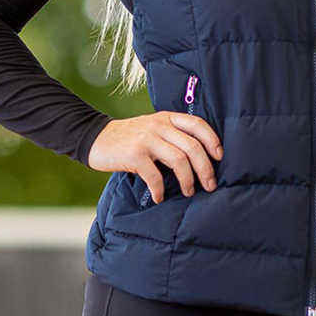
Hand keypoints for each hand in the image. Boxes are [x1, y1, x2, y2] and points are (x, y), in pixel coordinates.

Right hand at [87, 111, 223, 202]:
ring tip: (189, 192)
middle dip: (205, 168)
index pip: (198, 124)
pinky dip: (160, 190)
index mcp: (167, 118)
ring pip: (179, 160)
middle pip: (193, 146)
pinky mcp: (134, 154)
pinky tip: (159, 197)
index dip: (212, 140)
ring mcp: (147, 138)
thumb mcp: (154, 128)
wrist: (96, 138)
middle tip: (210, 185)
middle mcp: (159, 125)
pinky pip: (155, 175)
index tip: (219, 157)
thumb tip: (201, 157)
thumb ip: (173, 135)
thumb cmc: (131, 138)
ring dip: (188, 180)